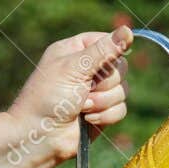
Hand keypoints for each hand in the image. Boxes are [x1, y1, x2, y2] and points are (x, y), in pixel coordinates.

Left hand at [7, 27, 132, 167]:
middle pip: (121, 68)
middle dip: (105, 83)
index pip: (108, 41)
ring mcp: (97, 92)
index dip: (111, 52)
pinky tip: (88, 119)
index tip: (103, 62)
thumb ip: (103, 51)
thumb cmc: (49, 97)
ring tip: (82, 107)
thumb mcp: (74, 68)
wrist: (41, 135)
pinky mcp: (103, 112)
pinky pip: (121, 109)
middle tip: (85, 89)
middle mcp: (88, 69)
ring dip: (103, 101)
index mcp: (76, 51)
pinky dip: (106, 116)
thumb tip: (127, 31)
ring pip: (123, 90)